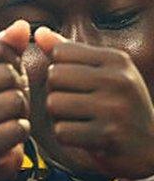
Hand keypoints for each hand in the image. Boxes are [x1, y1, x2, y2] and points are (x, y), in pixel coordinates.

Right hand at [0, 20, 31, 180]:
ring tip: (9, 116)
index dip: (12, 60)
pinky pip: (17, 128)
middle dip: (19, 87)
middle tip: (10, 100)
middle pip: (7, 74)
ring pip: (15, 100)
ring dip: (21, 110)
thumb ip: (8, 46)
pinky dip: (22, 131)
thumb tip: (21, 25)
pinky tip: (10, 134)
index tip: (5, 77)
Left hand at [37, 27, 153, 178]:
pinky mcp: (109, 135)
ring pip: (54, 103)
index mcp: (117, 60)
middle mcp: (118, 79)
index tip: (78, 85)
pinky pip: (61, 131)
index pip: (60, 51)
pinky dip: (67, 137)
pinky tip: (86, 138)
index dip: (59, 70)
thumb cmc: (119, 107)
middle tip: (79, 107)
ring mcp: (115, 108)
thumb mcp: (102, 73)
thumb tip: (39, 32)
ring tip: (82, 121)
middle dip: (57, 93)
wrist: (151, 149)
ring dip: (59, 117)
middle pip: (54, 76)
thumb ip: (69, 52)